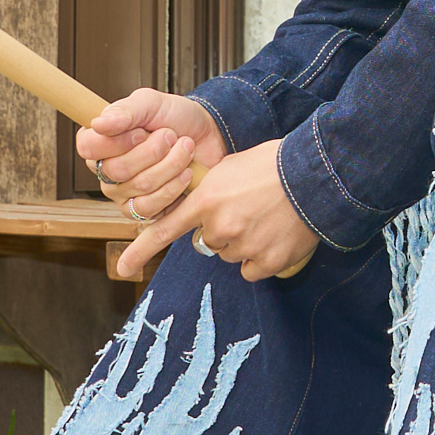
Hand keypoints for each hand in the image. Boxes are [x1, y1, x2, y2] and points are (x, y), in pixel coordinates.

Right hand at [76, 89, 226, 221]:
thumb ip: (124, 111)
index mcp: (100, 140)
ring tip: (185, 148)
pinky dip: (173, 187)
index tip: (142, 131)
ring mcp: (122, 194)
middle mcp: (105, 169)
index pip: (88, 147)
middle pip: (117, 169)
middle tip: (171, 135)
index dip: (117, 142)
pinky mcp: (142, 212)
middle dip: (153, 151)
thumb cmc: (175, 117)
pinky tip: (186, 173)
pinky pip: (150, 208)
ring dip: (169, 165)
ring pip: (139, 187)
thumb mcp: (151, 103)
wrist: (206, 135)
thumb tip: (98, 124)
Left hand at [115, 139, 318, 282]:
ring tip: (264, 218)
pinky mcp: (267, 262)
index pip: (165, 228)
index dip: (141, 250)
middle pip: (207, 242)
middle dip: (221, 230)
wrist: (311, 176)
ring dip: (242, 243)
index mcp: (206, 199)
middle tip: (244, 211)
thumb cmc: (271, 165)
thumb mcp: (229, 168)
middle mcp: (219, 226)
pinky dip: (260, 258)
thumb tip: (201, 213)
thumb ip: (208, 193)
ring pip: (231, 255)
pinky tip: (273, 236)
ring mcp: (243, 246)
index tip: (123, 268)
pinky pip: (252, 270)